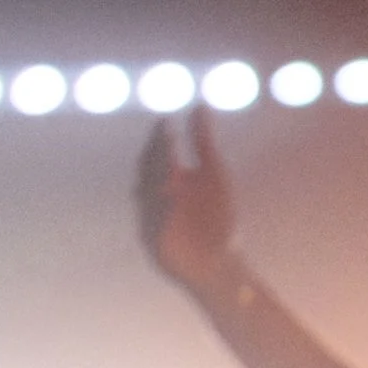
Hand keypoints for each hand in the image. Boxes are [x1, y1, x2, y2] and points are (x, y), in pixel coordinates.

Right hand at [137, 108, 239, 292]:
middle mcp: (158, 196)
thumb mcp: (215, 173)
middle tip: (164, 141)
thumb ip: (204, 141)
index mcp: (170, 178)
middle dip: (156, 157)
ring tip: (170, 165)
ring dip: (157, 180)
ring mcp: (154, 217)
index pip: (159, 153)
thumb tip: (200, 106)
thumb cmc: (218, 217)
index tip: (166, 122)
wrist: (219, 261)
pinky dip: (163, 208)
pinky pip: (155, 220)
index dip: (160, 138)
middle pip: (150, 171)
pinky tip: (172, 194)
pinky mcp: (155, 240)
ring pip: (149, 194)